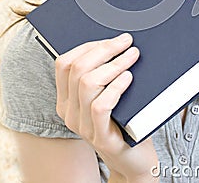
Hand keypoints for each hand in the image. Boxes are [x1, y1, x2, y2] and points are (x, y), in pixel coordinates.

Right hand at [55, 33, 158, 181]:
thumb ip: (102, 74)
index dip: (88, 46)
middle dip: (104, 49)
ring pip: (88, 83)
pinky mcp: (100, 138)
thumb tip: (116, 42)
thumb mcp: (106, 94)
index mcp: (66, 99)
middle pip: (77, 68)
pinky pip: (100, 106)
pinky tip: (129, 78)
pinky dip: (116, 87)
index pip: (64, 63)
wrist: (133, 159)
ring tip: (132, 57)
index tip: (112, 39)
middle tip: (127, 42)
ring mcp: (82, 126)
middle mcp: (69, 112)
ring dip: (114, 64)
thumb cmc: (124, 120)